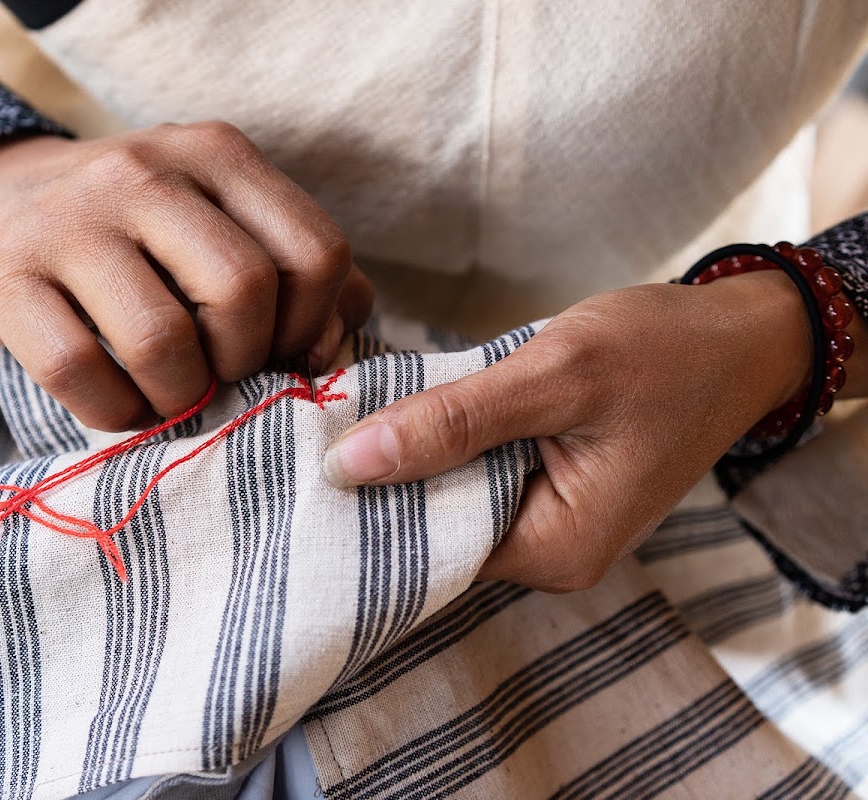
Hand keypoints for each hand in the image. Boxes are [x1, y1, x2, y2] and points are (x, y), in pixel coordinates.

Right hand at [0, 124, 372, 429]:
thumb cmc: (137, 233)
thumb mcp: (221, 220)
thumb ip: (296, 270)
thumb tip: (337, 342)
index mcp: (217, 155)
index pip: (315, 251)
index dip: (314, 327)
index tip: (285, 356)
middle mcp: (145, 172)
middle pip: (242, 292)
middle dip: (244, 362)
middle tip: (222, 377)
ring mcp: (69, 220)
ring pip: (161, 340)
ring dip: (179, 397)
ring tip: (172, 398)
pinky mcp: (4, 276)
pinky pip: (79, 371)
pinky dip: (114, 412)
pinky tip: (121, 404)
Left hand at [322, 272, 817, 591]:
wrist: (738, 337)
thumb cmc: (662, 352)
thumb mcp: (554, 377)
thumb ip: (453, 422)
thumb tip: (347, 465)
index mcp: (554, 551)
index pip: (426, 551)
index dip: (366, 506)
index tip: (305, 461)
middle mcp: (548, 556)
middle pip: (433, 530)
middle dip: (380, 480)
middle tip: (311, 429)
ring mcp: (547, 526)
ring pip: (449, 499)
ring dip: (410, 457)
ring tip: (344, 415)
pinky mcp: (544, 491)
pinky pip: (473, 477)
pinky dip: (442, 445)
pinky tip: (402, 411)